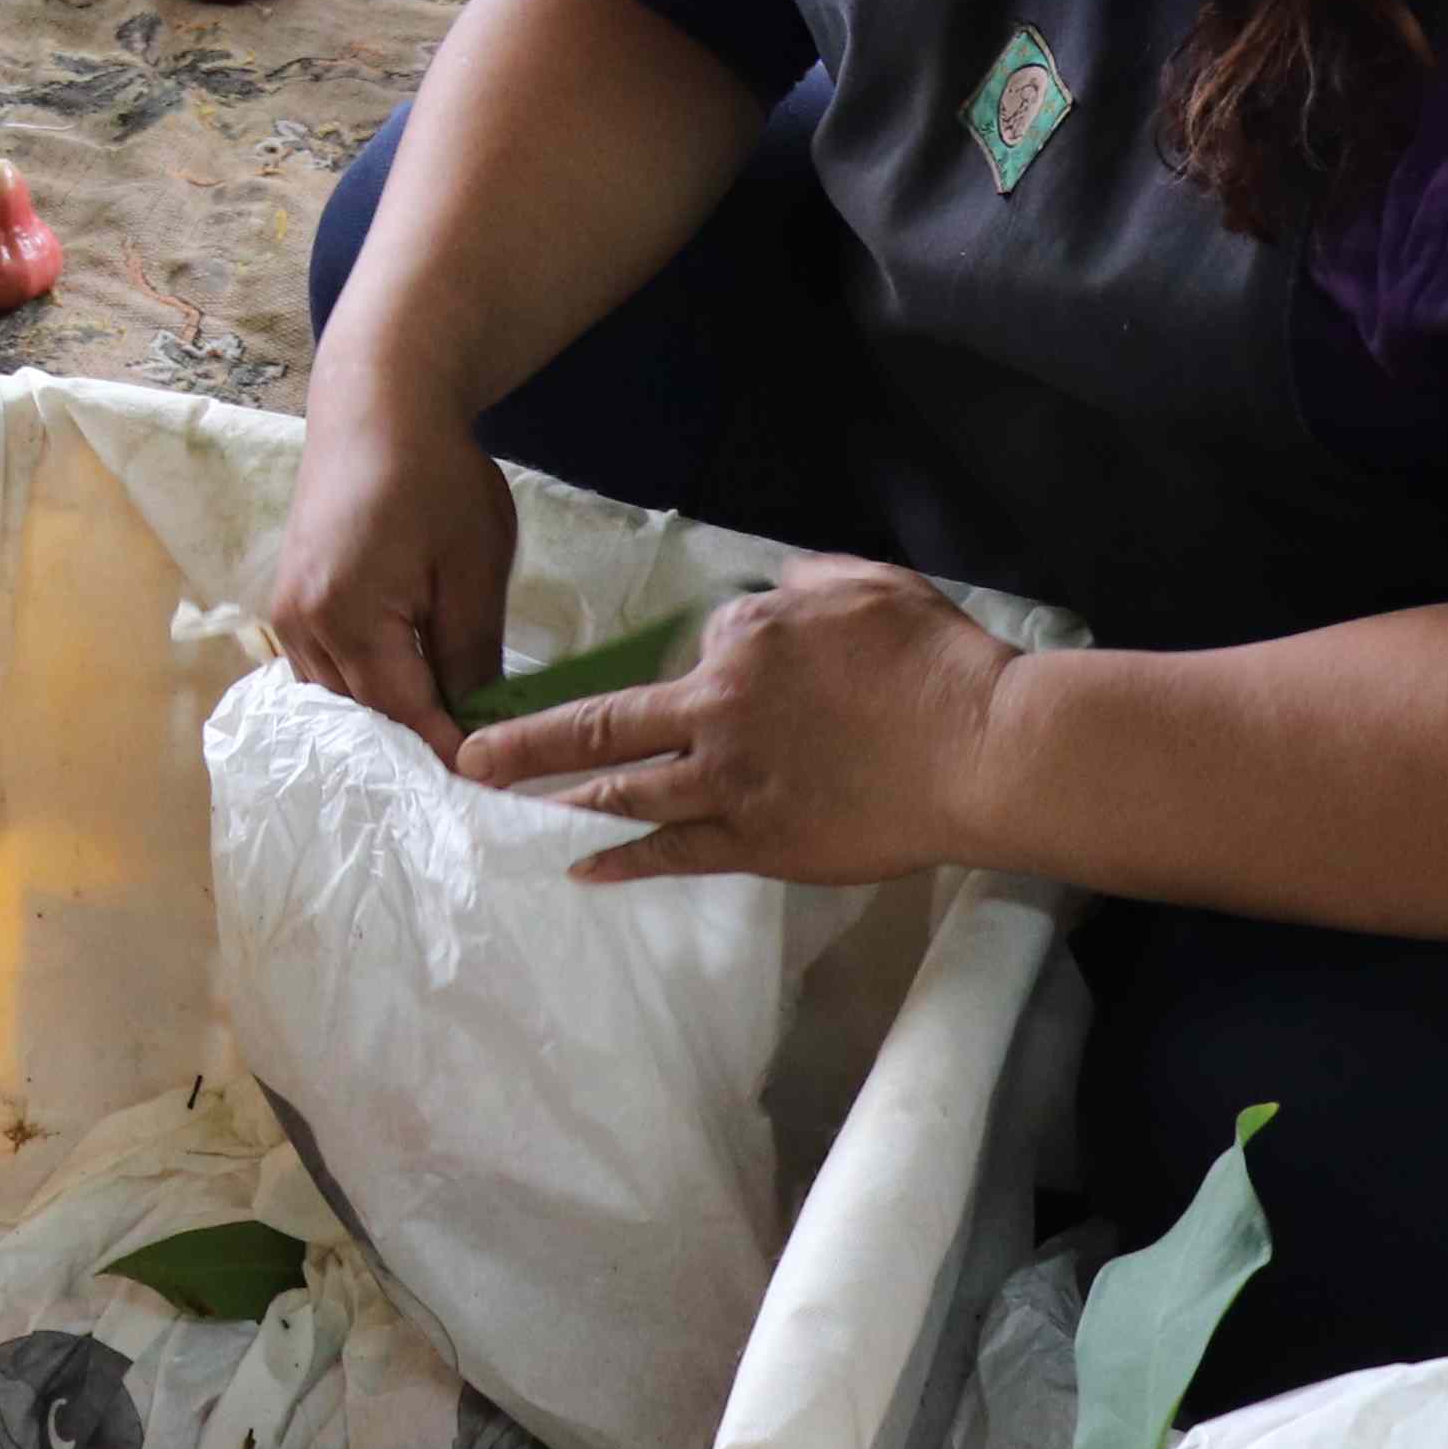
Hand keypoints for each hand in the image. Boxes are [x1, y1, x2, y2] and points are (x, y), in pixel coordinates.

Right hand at [262, 395, 517, 756]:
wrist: (377, 406)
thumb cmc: (435, 476)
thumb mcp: (474, 567)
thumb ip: (473, 655)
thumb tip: (483, 728)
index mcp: (347, 617)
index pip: (405, 716)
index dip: (451, 754)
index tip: (496, 786)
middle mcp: (301, 627)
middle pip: (364, 719)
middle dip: (418, 746)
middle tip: (479, 773)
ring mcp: (287, 617)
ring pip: (340, 702)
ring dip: (389, 722)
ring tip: (448, 738)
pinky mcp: (289, 604)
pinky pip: (325, 672)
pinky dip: (366, 691)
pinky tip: (408, 692)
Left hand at [452, 550, 1019, 885]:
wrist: (980, 750)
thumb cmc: (936, 662)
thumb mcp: (867, 585)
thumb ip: (809, 581)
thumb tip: (778, 588)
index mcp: (743, 638)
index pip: (696, 649)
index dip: (708, 664)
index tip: (733, 683)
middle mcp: (716, 708)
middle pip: (604, 724)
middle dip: (527, 740)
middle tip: (466, 755)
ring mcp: (729, 783)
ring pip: (622, 790)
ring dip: (554, 799)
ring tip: (497, 808)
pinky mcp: (755, 843)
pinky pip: (673, 852)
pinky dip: (621, 859)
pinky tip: (577, 866)